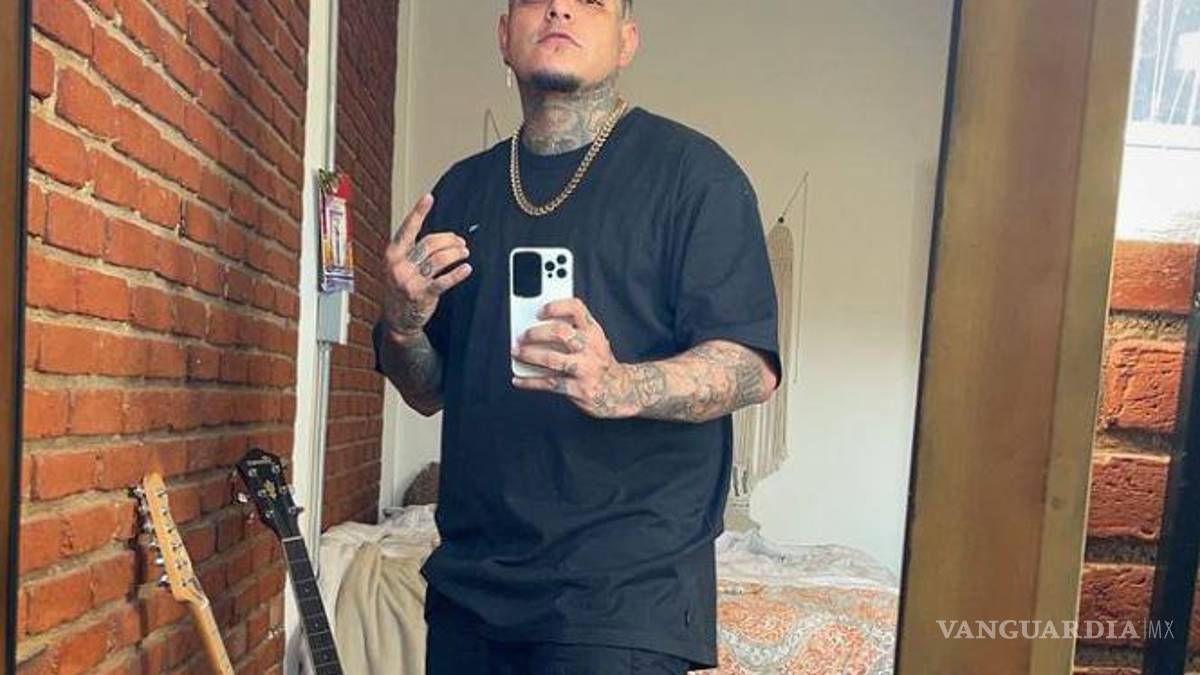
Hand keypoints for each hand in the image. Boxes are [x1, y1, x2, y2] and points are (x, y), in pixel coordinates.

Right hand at [382, 194, 471, 342]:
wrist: (396, 319)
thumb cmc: (400, 288)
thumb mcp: (398, 266)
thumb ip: (411, 251)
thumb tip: (440, 237)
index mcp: (392, 255)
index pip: (407, 229)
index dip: (418, 212)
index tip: (428, 198)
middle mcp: (399, 266)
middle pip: (430, 244)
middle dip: (449, 240)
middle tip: (460, 242)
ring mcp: (410, 281)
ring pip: (439, 259)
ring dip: (456, 253)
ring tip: (464, 252)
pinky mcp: (422, 295)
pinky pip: (444, 280)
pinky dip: (458, 273)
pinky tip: (467, 268)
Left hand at [511, 298, 640, 417]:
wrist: (622, 391)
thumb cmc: (599, 362)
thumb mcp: (593, 341)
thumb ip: (571, 331)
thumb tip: (534, 328)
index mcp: (594, 331)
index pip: (576, 308)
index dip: (555, 306)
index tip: (539, 311)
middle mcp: (591, 348)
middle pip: (560, 332)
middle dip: (536, 333)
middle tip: (522, 336)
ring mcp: (585, 369)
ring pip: (552, 359)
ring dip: (529, 355)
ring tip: (517, 352)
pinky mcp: (579, 389)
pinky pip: (549, 384)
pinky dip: (530, 382)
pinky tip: (518, 380)